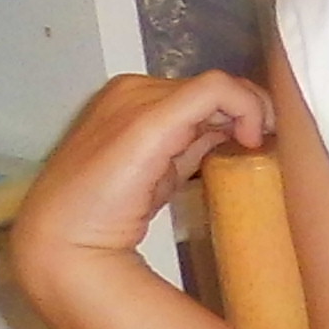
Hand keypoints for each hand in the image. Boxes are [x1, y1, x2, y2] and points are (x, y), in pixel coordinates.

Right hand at [10, 72, 268, 270]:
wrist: (66, 241)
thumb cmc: (109, 214)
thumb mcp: (162, 170)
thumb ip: (192, 146)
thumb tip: (237, 135)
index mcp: (129, 100)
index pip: (200, 95)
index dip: (238, 113)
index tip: (255, 145)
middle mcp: (132, 90)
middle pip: (212, 89)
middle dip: (248, 113)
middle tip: (263, 149)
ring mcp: (138, 98)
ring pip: (219, 87)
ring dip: (250, 113)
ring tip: (257, 148)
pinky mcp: (150, 115)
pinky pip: (216, 90)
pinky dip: (246, 107)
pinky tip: (250, 140)